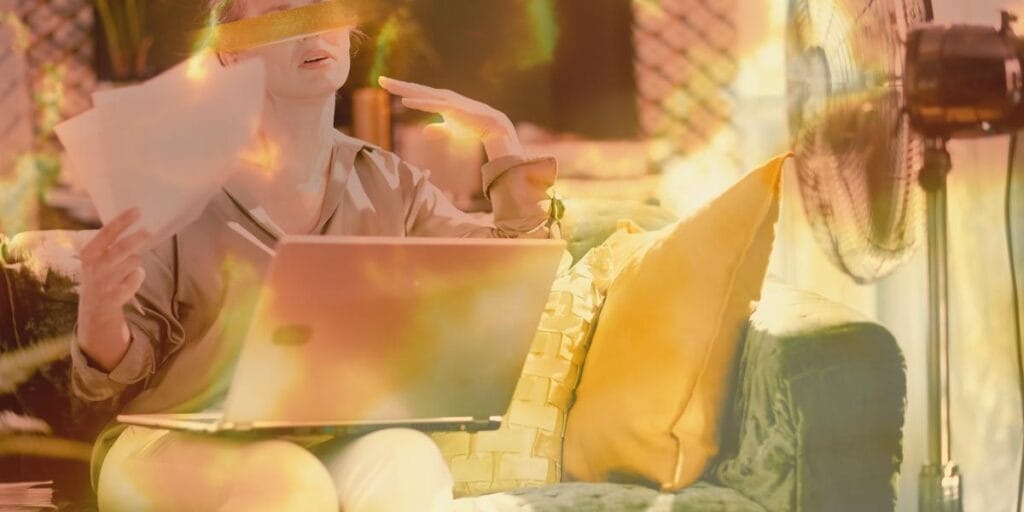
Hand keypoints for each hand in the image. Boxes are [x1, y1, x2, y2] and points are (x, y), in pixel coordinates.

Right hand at [76, 209, 150, 370]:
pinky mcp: (117, 294)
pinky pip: (138, 277)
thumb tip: (132, 218)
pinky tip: (128, 280)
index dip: (122, 221)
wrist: (95, 305)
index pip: (106, 233)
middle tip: (148, 231)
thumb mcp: (98, 256)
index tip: (137, 210)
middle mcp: (95, 267)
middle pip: (122, 248)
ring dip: (136, 261)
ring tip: (129, 265)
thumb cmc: (101, 272)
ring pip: (133, 262)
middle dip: (137, 238)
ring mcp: (106, 281)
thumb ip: (110, 241)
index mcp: (88, 253)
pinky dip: (138, 276)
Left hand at [379, 76, 523, 159]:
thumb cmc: (471, 127)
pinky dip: (418, 102)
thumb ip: (437, 129)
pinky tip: (405, 100)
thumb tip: (424, 131)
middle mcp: (442, 97)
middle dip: (398, 85)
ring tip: (388, 86)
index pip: (417, 93)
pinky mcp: (452, 108)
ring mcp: (447, 101)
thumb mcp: (450, 129)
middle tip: (380, 79)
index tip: (386, 84)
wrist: (491, 126)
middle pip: (416, 89)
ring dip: (404, 89)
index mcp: (440, 100)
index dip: (402, 89)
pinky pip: (431, 105)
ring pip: (421, 94)